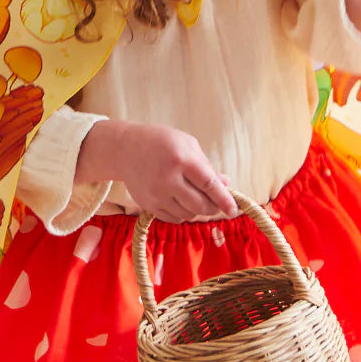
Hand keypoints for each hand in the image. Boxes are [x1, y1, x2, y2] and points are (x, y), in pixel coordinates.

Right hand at [76, 121, 238, 222]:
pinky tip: (182, 202)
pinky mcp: (148, 205)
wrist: (125, 149)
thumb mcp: (187, 145)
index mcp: (181, 159)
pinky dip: (184, 214)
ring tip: (196, 197)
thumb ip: (207, 166)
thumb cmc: (162, 142)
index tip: (234, 210)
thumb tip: (226, 185)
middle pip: (201, 205)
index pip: (209, 185)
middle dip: (214, 207)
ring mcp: (156, 194)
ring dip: (198, 210)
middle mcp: (168, 179)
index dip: (225, 199)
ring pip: (188, 215)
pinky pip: (174, 219)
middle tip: (217, 203)